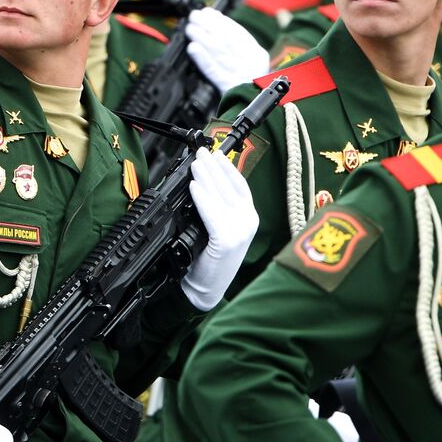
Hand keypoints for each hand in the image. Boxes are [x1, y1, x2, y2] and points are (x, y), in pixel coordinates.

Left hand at [181, 149, 258, 310]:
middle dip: (214, 167)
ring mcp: (239, 230)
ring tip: (196, 163)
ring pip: (220, 196)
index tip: (216, 154)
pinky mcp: (227, 239)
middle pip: (229, 186)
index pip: (240, 185)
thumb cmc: (207, 261)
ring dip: (206, 177)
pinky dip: (202, 198)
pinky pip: (212, 213)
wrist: (205, 289)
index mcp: (248, 218)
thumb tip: (202, 182)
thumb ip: (214, 209)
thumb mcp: (216, 229)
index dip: (227, 167)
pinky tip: (194, 187)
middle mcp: (247, 221)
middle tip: (201, 152)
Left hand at [184, 8, 268, 92]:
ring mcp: (241, 76)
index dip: (222, 21)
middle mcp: (251, 63)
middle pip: (227, 40)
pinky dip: (203, 59)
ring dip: (203, 38)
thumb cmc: (253, 89)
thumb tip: (216, 29)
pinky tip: (193, 49)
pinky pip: (214, 72)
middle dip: (209, 26)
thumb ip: (239, 50)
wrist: (263, 115)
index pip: (238, 33)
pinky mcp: (230, 89)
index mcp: (258, 55)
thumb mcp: (253, 66)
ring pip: (219, 53)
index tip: (209, 12)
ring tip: (190, 29)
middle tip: (195, 16)